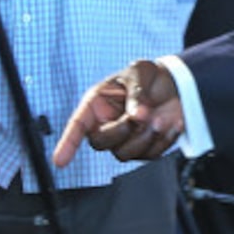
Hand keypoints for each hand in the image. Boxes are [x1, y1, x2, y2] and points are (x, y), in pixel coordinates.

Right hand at [53, 59, 183, 166]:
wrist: (174, 84)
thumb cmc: (148, 76)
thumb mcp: (140, 72)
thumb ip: (136, 92)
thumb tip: (136, 114)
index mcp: (97, 104)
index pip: (77, 125)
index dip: (68, 143)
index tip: (59, 161)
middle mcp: (106, 124)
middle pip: (100, 143)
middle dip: (123, 130)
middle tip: (143, 114)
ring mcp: (123, 140)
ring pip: (124, 154)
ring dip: (145, 137)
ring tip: (161, 117)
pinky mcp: (143, 149)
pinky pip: (149, 155)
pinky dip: (164, 141)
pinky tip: (173, 123)